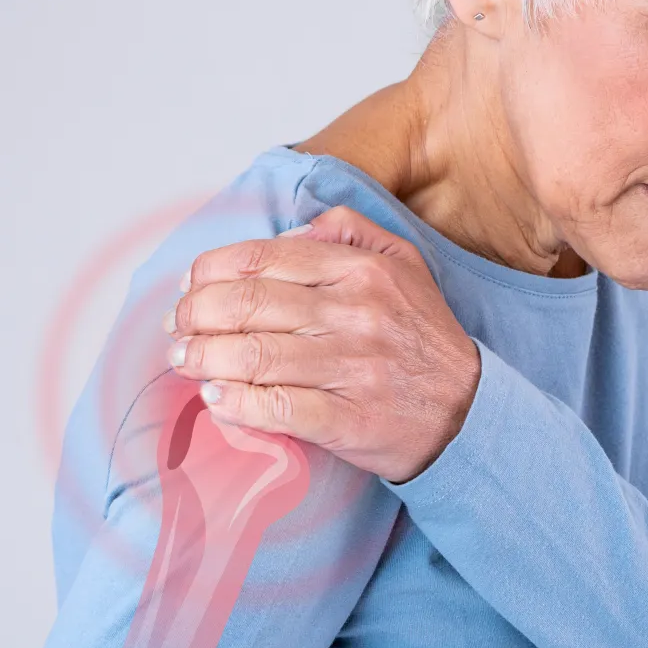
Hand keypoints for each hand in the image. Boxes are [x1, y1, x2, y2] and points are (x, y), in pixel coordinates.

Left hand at [163, 206, 481, 483]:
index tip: (189, 287)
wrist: (469, 411)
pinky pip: (276, 408)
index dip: (210, 271)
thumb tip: (293, 228)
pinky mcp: (348, 419)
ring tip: (185, 362)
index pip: (264, 259)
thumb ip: (351, 231)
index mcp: (361, 270)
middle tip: (178, 329)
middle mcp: (355, 313)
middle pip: (247, 306)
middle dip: (195, 316)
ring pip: (253, 356)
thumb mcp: (404, 263)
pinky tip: (216, 399)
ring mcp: (352, 368)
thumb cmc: (424, 338)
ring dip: (203, 359)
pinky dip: (235, 403)